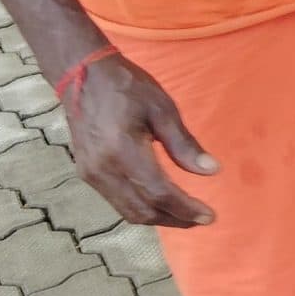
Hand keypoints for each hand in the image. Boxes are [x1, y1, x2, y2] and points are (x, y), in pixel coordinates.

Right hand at [64, 53, 218, 227]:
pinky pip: (117, 202)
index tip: (209, 216)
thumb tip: (212, 171)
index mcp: (123, 151)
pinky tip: (159, 203)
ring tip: (185, 215)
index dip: (185, 209)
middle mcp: (103, 170)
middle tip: (202, 219)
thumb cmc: (127, 87)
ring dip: (158, 218)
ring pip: (128, 211)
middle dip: (175, 219)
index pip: (158, 193)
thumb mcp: (162, 109)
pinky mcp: (87, 174)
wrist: (83, 76)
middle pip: (143, 210)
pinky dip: (141, 208)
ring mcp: (91, 175)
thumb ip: (184, 144)